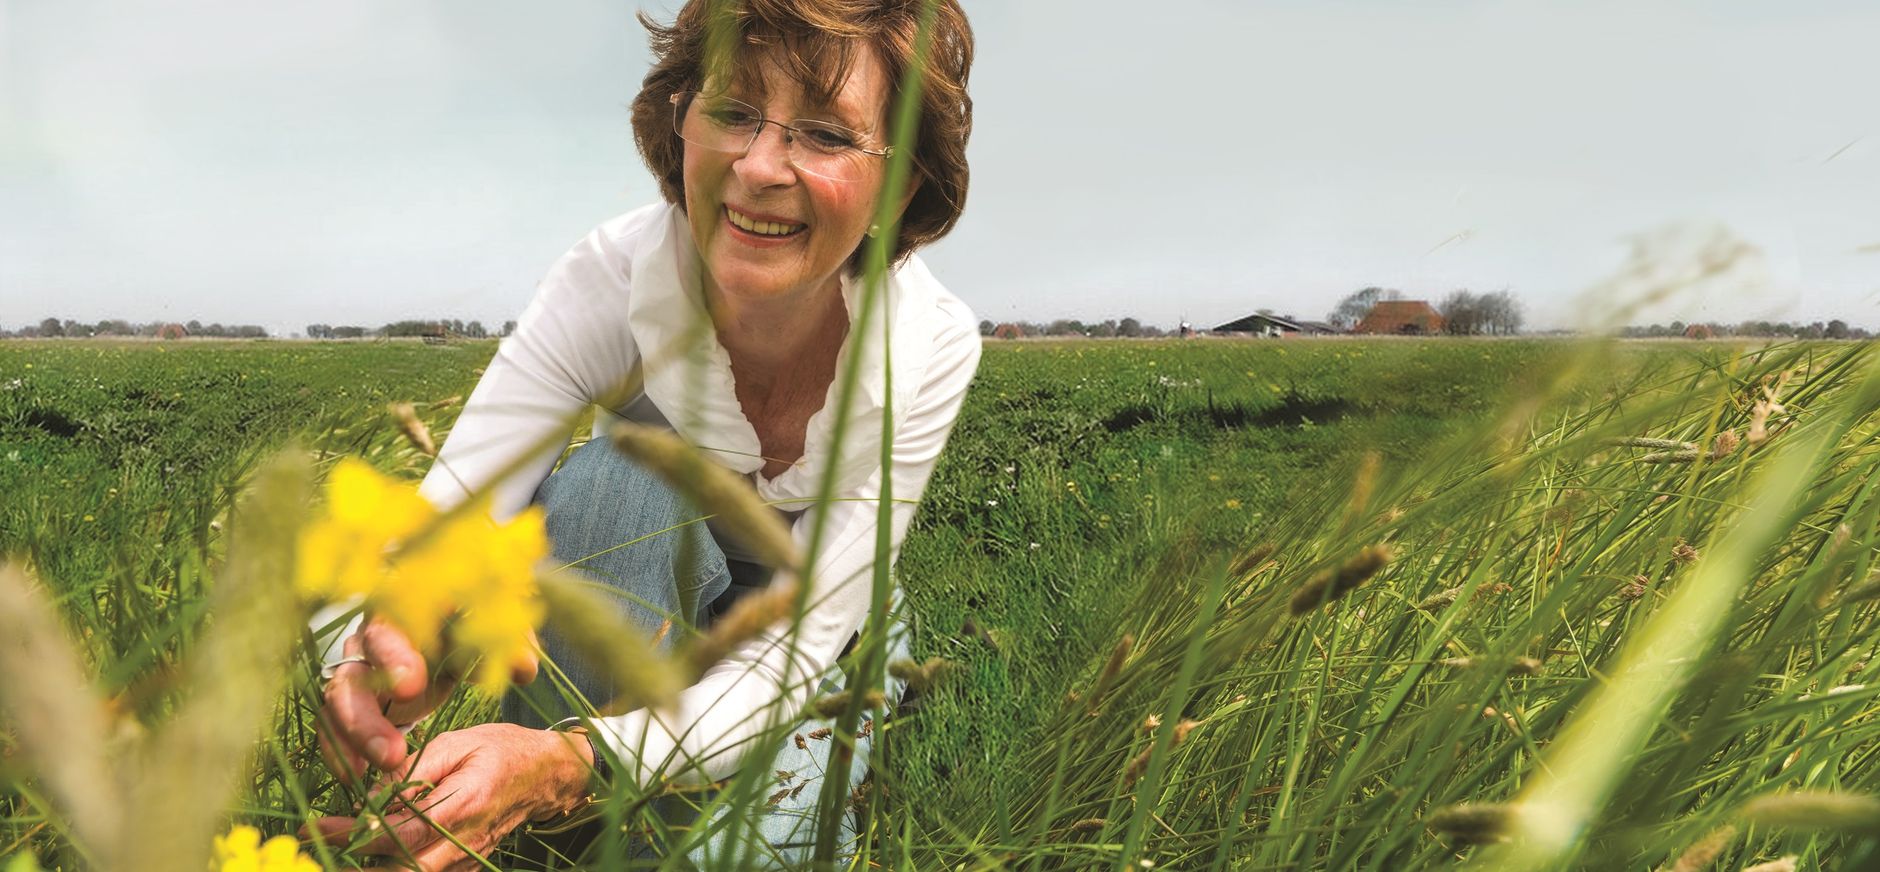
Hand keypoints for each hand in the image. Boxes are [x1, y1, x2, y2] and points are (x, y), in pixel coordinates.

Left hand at [307, 723, 594, 870]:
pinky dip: (394, 867)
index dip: (355, 834)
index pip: (401, 830)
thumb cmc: (503, 749)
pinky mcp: (466, 863)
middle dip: (356, 865)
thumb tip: (372, 795)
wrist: (548, 776)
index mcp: (464, 803)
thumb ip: (416, 769)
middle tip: (318, 848)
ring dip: (372, 868)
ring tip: (338, 851)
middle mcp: (465, 840)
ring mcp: (467, 857)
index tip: (319, 827)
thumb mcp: (459, 742)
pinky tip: (370, 854)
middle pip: (402, 869)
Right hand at [318, 619, 539, 778]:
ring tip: (381, 768)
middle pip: (355, 667)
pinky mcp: (350, 699)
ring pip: (338, 699)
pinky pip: (332, 723)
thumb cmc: (470, 627)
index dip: (395, 654)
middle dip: (368, 711)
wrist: (448, 635)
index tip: (412, 686)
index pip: (390, 623)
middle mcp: (371, 633)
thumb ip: (510, 644)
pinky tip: (355, 776)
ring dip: (355, 737)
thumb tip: (523, 668)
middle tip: (392, 750)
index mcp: (405, 606)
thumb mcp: (493, 630)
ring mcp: (356, 666)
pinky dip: (340, 750)